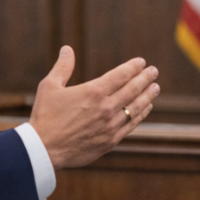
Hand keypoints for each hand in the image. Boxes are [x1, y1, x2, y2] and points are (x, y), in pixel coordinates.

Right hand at [29, 46, 159, 168]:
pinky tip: (146, 108)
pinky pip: (131, 125)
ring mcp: (110, 125)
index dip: (133, 67)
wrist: (44, 150)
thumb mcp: (49, 86)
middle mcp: (106, 108)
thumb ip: (63, 67)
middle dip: (145, 78)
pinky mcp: (110, 141)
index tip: (142, 62)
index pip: (121, 75)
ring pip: (135, 107)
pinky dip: (141, 115)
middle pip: (133, 89)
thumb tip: (67, 49)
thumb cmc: (44, 116)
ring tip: (155, 88)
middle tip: (154, 71)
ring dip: (147, 96)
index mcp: (93, 92)